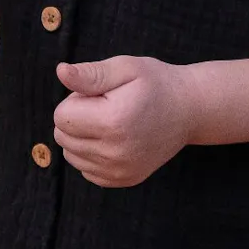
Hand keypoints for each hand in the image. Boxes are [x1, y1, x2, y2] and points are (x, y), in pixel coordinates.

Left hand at [54, 55, 198, 187]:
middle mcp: (115, 153)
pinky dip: (92, 154)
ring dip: (82, 137)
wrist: (188, 110)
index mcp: (112, 122)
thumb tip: (61, 72)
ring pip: (72, 156)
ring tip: (109, 121)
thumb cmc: (155, 83)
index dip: (75, 99)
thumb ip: (90, 74)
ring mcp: (120, 171)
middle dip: (76, 118)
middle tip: (104, 105)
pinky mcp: (124, 180)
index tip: (98, 93)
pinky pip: (87, 171)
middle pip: (63, 138)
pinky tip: (113, 138)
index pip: (61, 117)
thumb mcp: (124, 68)